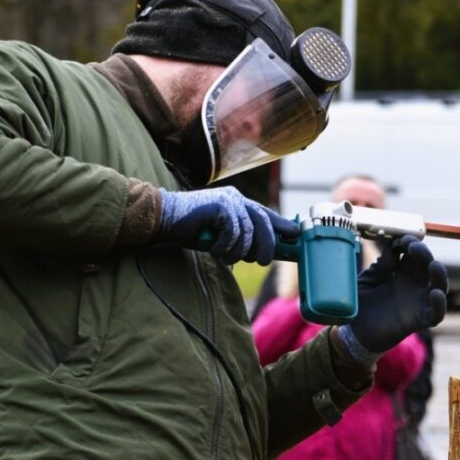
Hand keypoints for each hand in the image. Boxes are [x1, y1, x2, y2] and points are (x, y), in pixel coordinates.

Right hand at [158, 186, 298, 264]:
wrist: (164, 218)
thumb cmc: (192, 229)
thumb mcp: (222, 235)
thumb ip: (240, 239)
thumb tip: (261, 253)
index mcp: (238, 202)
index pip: (266, 214)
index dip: (282, 225)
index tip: (295, 235)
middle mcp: (236, 198)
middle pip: (263, 223)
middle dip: (266, 245)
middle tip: (262, 261)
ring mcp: (228, 200)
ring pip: (248, 232)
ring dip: (237, 251)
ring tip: (224, 256)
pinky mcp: (219, 207)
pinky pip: (233, 233)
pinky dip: (225, 246)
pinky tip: (214, 248)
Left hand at [345, 235, 447, 354]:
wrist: (353, 334)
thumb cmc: (359, 306)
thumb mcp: (366, 281)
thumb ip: (380, 267)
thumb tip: (391, 249)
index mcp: (399, 273)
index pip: (411, 254)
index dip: (409, 244)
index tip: (400, 239)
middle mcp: (412, 285)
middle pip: (426, 264)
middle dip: (422, 252)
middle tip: (412, 246)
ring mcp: (417, 302)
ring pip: (438, 285)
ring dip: (439, 274)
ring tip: (433, 265)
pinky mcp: (418, 320)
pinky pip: (436, 314)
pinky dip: (440, 305)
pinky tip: (435, 294)